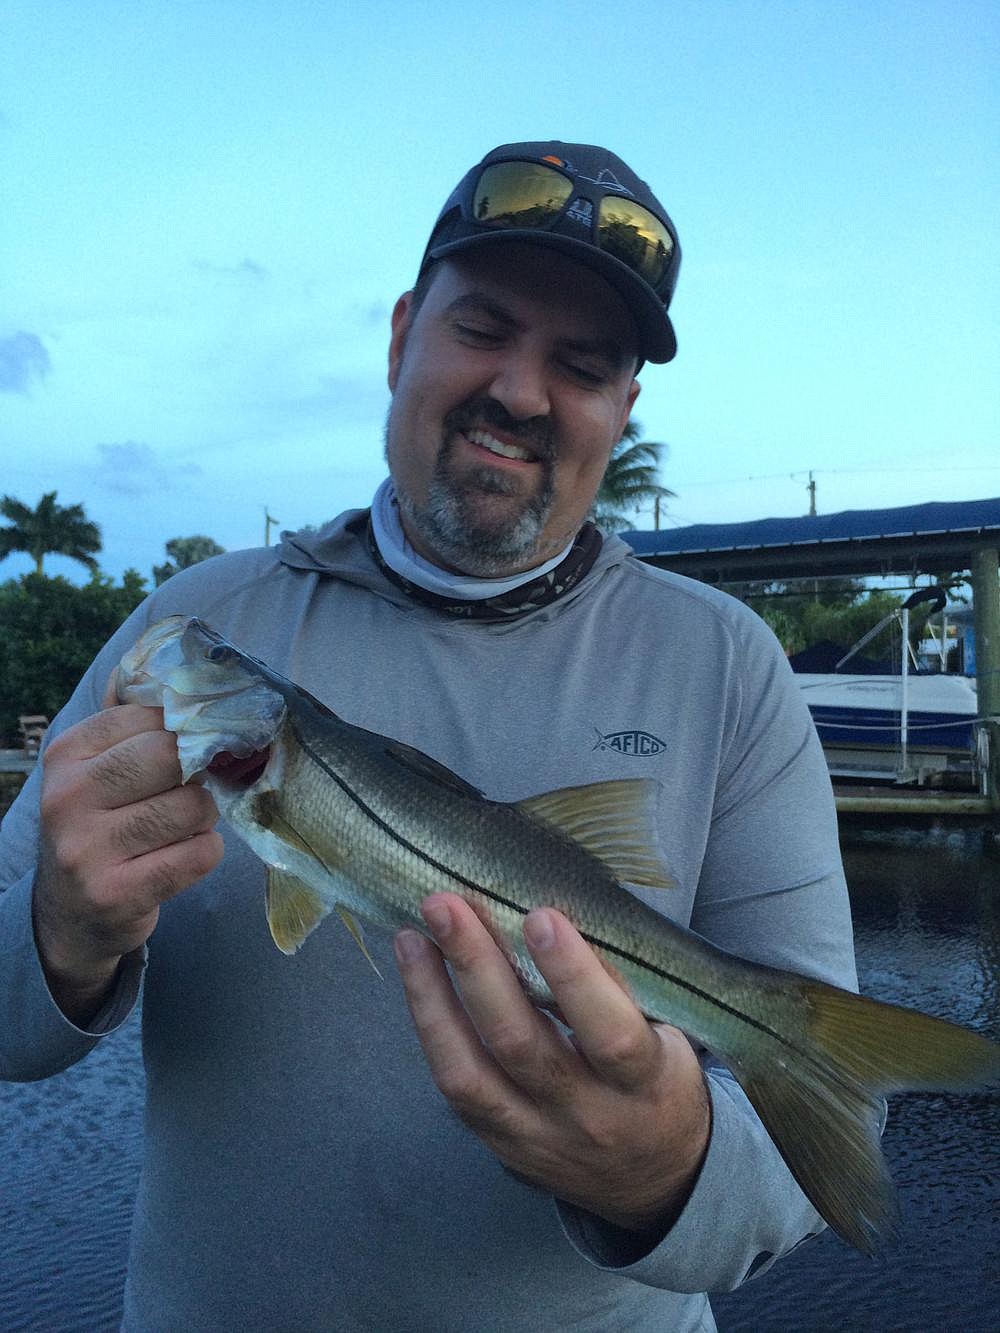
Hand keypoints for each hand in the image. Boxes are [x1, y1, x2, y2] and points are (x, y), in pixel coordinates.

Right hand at [33, 701, 222, 1021]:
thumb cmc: (101, 826)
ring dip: (204, 816)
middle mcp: (69, 797)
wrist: (69, 915)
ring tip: (184, 827)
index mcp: (67, 753)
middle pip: (173, 757)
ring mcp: (88, 848)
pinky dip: (206, 852)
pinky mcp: (117, 893)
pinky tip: (184, 856)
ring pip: (193, 806)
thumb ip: (133, 721)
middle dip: (201, 771)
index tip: (205, 742)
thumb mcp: (98, 769)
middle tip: (200, 786)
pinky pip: (199, 854)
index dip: (190, 729)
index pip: (151, 717)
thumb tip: (177, 668)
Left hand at [394, 893, 710, 1233]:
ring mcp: (535, 1138)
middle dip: (477, 968)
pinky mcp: (499, 1145)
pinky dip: (431, 1027)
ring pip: (469, 1075)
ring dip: (432, 999)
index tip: (540, 916)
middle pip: (520, 1046)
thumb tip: (554, 917)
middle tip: (446, 907)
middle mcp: (586, 1118)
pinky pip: (455, 1088)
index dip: (574, 976)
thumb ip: (620, 992)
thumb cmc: (657, 1080)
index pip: (610, 1036)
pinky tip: (417, 976)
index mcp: (643, 1086)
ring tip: (412, 938)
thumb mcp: (667, 1037)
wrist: (653, 1177)